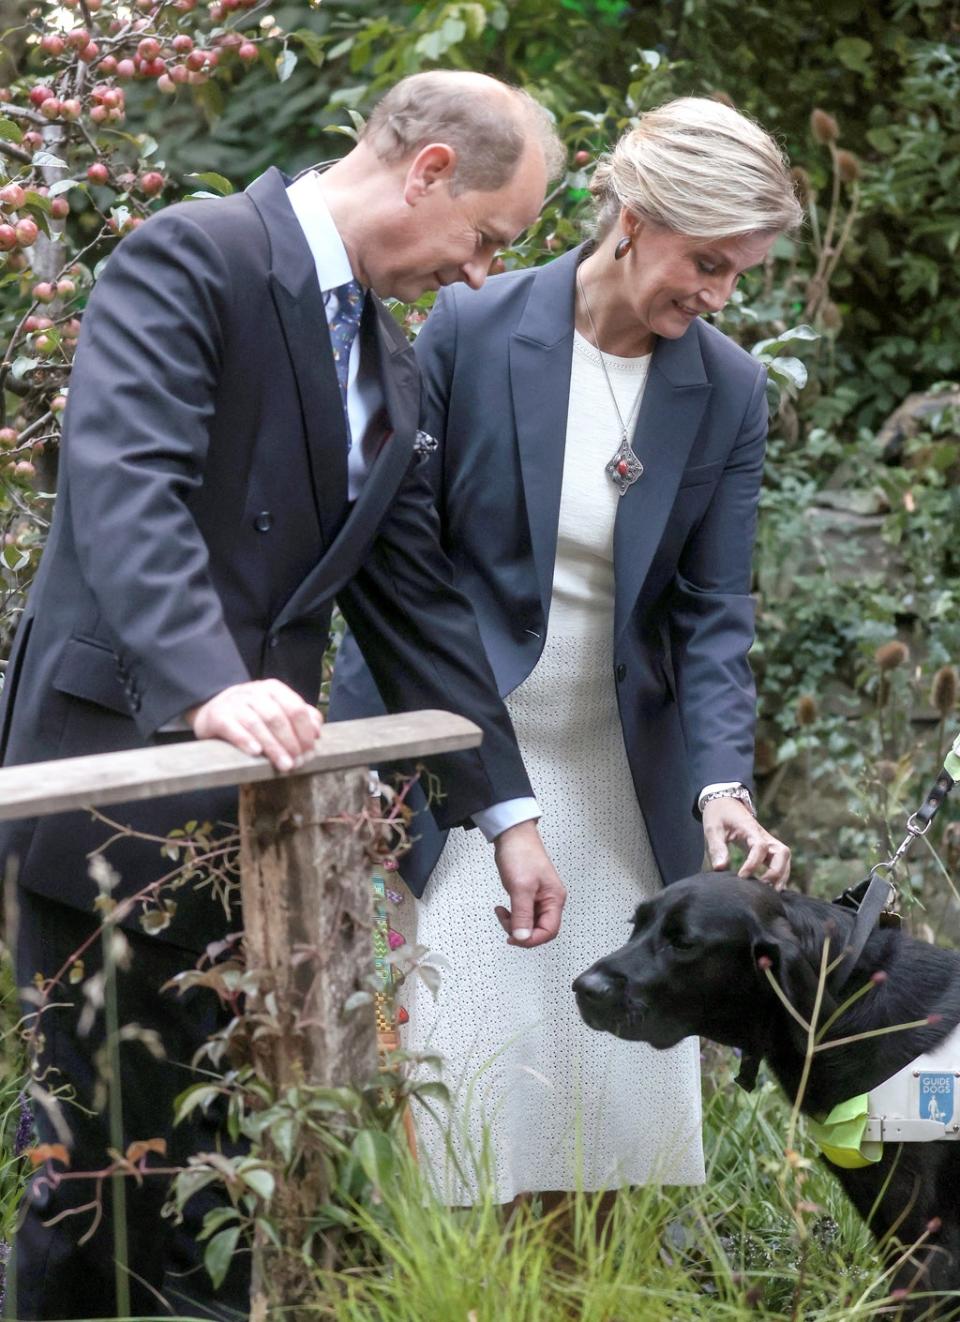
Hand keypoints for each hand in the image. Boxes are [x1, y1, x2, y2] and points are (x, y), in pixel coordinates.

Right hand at [186, 679, 323, 771]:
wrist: (212, 708)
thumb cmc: (252, 712)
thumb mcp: (276, 708)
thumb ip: (299, 717)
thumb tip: (317, 732)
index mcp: (273, 689)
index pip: (295, 708)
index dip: (305, 732)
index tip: (310, 752)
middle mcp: (254, 693)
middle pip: (278, 717)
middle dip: (291, 742)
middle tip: (298, 763)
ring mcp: (235, 703)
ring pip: (257, 724)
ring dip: (273, 747)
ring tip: (284, 765)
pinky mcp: (218, 716)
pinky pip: (233, 728)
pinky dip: (246, 740)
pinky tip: (256, 753)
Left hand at [492, 820, 566, 947]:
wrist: (512, 835)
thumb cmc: (521, 853)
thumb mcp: (521, 887)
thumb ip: (522, 915)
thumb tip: (523, 937)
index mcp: (554, 899)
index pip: (549, 931)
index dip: (532, 939)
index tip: (515, 938)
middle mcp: (550, 900)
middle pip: (539, 930)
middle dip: (522, 932)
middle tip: (506, 923)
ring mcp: (539, 897)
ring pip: (530, 924)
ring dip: (515, 924)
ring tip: (503, 914)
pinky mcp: (529, 894)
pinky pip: (523, 914)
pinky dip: (513, 916)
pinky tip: (504, 910)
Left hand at [702, 797, 790, 888]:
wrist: (726, 802)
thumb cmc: (719, 816)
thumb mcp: (713, 829)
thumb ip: (717, 848)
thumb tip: (720, 869)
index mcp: (751, 829)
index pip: (760, 847)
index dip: (753, 863)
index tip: (741, 877)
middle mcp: (764, 836)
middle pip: (782, 853)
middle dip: (776, 872)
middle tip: (762, 888)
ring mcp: (768, 842)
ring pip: (784, 859)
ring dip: (781, 875)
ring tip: (770, 893)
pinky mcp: (767, 849)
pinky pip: (779, 862)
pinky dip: (779, 875)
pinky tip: (771, 889)